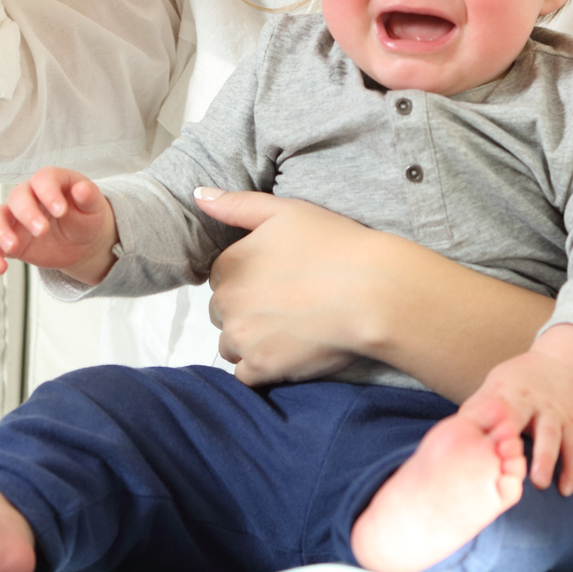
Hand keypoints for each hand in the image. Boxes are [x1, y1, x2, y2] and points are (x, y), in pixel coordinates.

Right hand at [0, 168, 116, 283]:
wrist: (81, 241)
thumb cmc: (85, 216)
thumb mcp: (93, 207)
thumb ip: (89, 197)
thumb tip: (82, 189)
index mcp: (51, 182)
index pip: (43, 179)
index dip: (49, 192)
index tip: (60, 211)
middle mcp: (29, 196)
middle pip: (17, 196)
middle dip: (27, 213)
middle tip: (42, 230)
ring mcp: (16, 219)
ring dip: (0, 231)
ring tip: (13, 246)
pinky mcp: (10, 240)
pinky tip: (0, 268)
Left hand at [194, 188, 383, 386]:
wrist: (374, 293)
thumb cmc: (334, 246)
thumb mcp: (285, 211)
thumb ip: (236, 205)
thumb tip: (198, 196)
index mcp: (230, 263)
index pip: (221, 277)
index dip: (249, 277)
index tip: (277, 279)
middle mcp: (227, 302)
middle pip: (223, 312)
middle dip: (245, 310)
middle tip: (287, 304)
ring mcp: (242, 338)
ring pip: (231, 344)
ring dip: (250, 341)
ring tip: (289, 330)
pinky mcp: (262, 368)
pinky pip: (245, 375)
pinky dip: (262, 367)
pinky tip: (288, 353)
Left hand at [457, 350, 572, 495]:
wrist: (563, 363)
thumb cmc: (519, 382)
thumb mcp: (496, 385)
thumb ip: (478, 409)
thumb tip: (450, 434)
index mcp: (507, 392)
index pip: (493, 410)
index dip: (486, 427)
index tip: (476, 451)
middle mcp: (532, 400)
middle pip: (523, 420)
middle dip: (515, 443)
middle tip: (507, 468)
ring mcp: (554, 412)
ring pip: (552, 435)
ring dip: (546, 458)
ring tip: (539, 482)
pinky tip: (565, 490)